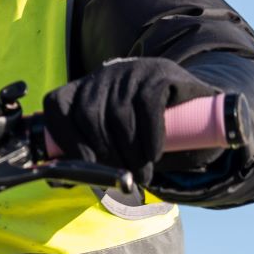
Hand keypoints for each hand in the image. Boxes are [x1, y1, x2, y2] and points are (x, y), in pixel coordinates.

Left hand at [40, 57, 219, 189]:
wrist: (196, 110)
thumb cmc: (146, 133)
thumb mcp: (115, 140)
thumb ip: (91, 155)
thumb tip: (66, 181)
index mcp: (83, 90)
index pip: (57, 106)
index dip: (64, 137)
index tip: (82, 165)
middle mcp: (103, 77)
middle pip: (88, 115)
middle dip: (104, 154)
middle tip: (121, 177)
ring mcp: (131, 72)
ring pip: (119, 114)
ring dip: (129, 152)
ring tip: (142, 174)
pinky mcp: (159, 74)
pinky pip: (147, 106)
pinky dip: (149, 135)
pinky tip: (153, 154)